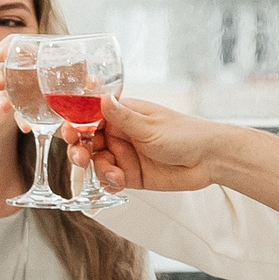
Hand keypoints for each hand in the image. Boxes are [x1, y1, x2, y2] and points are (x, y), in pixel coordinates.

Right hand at [76, 97, 234, 193]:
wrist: (210, 160)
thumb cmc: (185, 134)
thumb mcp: (151, 126)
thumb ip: (123, 117)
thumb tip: (101, 97)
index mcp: (123, 114)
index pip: (90, 116)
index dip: (75, 124)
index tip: (68, 133)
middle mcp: (120, 134)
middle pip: (87, 141)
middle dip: (80, 149)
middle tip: (80, 157)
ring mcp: (125, 155)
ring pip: (97, 163)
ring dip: (98, 169)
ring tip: (114, 173)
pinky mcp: (131, 176)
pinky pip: (110, 180)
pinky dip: (109, 182)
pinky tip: (119, 181)